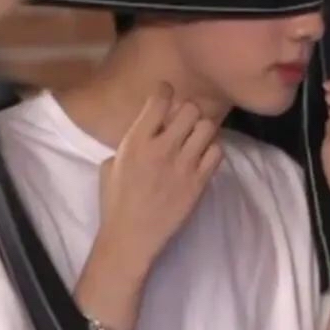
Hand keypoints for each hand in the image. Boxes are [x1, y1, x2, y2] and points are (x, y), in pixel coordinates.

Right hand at [98, 84, 221, 277]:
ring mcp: (184, 165)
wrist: (131, 237)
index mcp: (136, 140)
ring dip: (201, 129)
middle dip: (187, 112)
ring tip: (194, 139)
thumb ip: (132, 142)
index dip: (166, 92)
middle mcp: (162, 148)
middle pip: (190, 109)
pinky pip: (217, 152)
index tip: (166, 98)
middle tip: (182, 123)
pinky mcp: (200, 182)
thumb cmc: (115, 202)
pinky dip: (212, 150)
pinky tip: (201, 158)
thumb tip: (149, 129)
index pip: (160, 99)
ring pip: (207, 127)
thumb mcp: (111, 164)